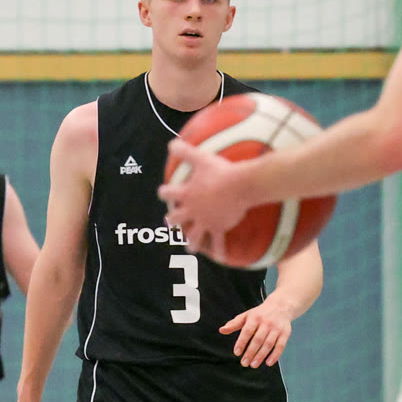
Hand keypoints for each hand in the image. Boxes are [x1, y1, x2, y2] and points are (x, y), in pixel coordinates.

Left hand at [159, 141, 251, 257]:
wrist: (239, 185)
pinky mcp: (219, 227)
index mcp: (186, 194)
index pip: (168, 193)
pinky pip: (218, 242)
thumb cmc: (219, 171)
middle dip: (172, 221)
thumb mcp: (200, 158)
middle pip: (176, 219)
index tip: (163, 192)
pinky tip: (219, 259)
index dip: (164, 192)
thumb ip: (185, 151)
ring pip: (194, 235)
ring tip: (190, 248)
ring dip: (191, 242)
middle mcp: (192, 210)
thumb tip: (171, 143)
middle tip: (170, 223)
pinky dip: (219, 251)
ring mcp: (205, 221)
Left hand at [220, 300, 293, 367]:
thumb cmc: (259, 314)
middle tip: (244, 363)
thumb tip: (221, 330)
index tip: (237, 353)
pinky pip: (280, 346)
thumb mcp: (246, 316)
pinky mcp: (285, 333)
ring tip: (253, 365)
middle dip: (250, 352)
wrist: (281, 306)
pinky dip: (275, 355)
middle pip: (258, 340)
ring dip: (261, 356)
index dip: (241, 342)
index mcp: (255, 318)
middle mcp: (266, 323)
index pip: (247, 331)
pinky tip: (268, 363)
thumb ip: (234, 324)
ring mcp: (276, 328)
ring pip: (268, 344)